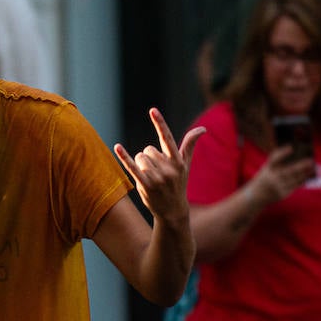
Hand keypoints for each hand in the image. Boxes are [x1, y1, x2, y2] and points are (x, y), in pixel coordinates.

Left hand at [113, 108, 203, 223]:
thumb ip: (190, 145)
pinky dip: (124, 157)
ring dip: (141, 165)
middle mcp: (169, 168)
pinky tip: (117, 147)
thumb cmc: (179, 184)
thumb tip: (203, 128)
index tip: (152, 110)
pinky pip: (133, 167)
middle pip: (147, 150)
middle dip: (148, 158)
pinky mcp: (146, 185)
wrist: (173, 210)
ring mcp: (157, 178)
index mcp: (178, 161)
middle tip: (157, 173)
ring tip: (150, 178)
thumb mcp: (186, 164)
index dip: (160, 123)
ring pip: (140, 158)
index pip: (168, 138)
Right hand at [248, 146, 314, 205]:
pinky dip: (302, 181)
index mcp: (266, 169)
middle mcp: (271, 178)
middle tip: (310, 160)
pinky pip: (295, 186)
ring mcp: (277, 187)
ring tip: (313, 168)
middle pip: (288, 171)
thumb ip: (277, 162)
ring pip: (295, 179)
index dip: (282, 153)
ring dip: (305, 173)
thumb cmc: (265, 178)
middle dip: (301, 166)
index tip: (291, 148)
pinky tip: (307, 176)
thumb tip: (294, 154)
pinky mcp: (283, 194)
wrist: (256, 196)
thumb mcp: (266, 168)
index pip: (274, 159)